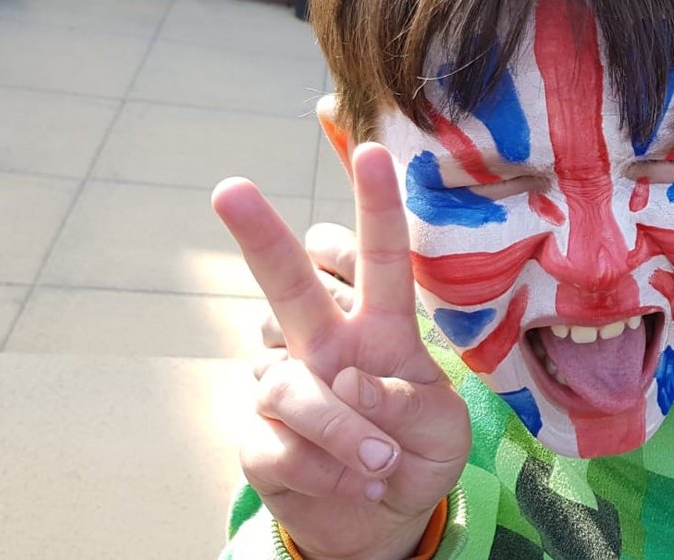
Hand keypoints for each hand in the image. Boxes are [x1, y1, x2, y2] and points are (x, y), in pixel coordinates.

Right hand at [214, 143, 471, 559]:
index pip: (380, 258)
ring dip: (342, 432)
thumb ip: (411, 404)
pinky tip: (349, 482)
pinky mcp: (258, 436)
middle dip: (260, 235)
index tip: (375, 152)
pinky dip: (323, 473)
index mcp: (382, 326)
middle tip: (231, 189)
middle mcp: (325, 342)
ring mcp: (285, 385)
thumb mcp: (442, 431)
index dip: (377, 207)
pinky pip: (279, 446)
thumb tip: (352, 380)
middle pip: (290, 281)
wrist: (378, 522)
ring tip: (382, 464)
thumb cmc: (416, 454)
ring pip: (291, 387)